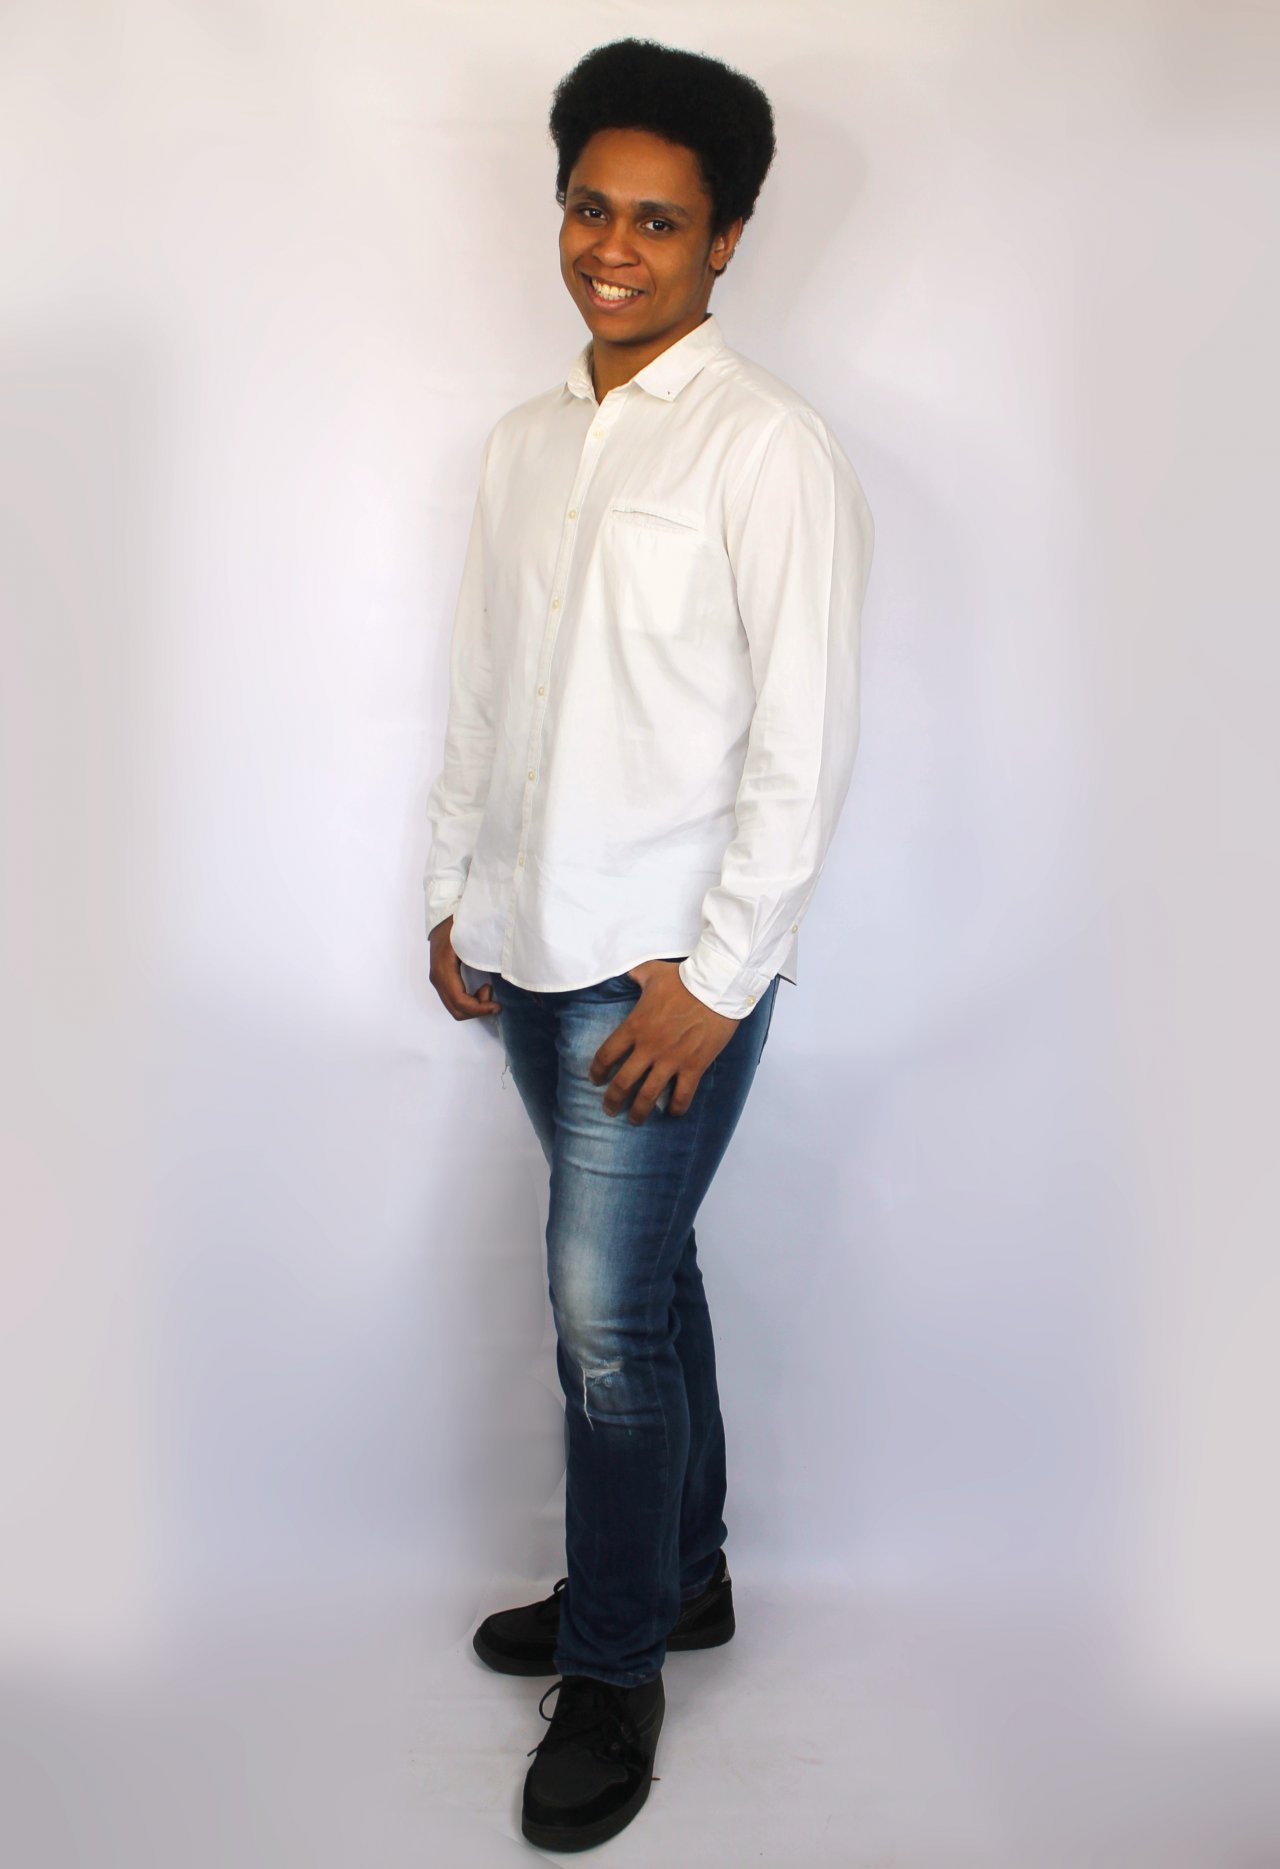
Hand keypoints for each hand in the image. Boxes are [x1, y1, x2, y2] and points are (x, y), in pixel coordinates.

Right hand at [428, 916, 501, 1020]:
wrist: (443, 915)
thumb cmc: (460, 922)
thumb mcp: (472, 937)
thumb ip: (483, 955)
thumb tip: (499, 973)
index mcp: (444, 968)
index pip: (460, 1001)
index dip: (480, 1009)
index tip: (497, 1005)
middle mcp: (438, 978)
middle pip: (456, 1010)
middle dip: (478, 1009)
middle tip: (494, 997)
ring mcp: (437, 980)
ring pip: (455, 1008)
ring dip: (474, 1006)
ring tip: (487, 989)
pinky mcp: (441, 980)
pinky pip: (454, 1000)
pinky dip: (469, 1002)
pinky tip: (481, 988)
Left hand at [589, 960, 738, 1123]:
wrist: (716, 987)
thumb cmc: (683, 978)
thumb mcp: (651, 972)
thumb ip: (635, 974)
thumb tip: (625, 971)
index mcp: (634, 1026)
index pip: (606, 1054)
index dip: (597, 1070)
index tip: (595, 1079)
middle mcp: (649, 1048)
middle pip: (623, 1082)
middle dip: (613, 1100)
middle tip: (610, 1109)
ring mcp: (671, 1060)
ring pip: (648, 1095)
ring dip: (639, 1111)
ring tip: (635, 1120)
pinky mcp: (693, 1066)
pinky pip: (682, 1095)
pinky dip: (676, 1108)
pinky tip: (673, 1113)